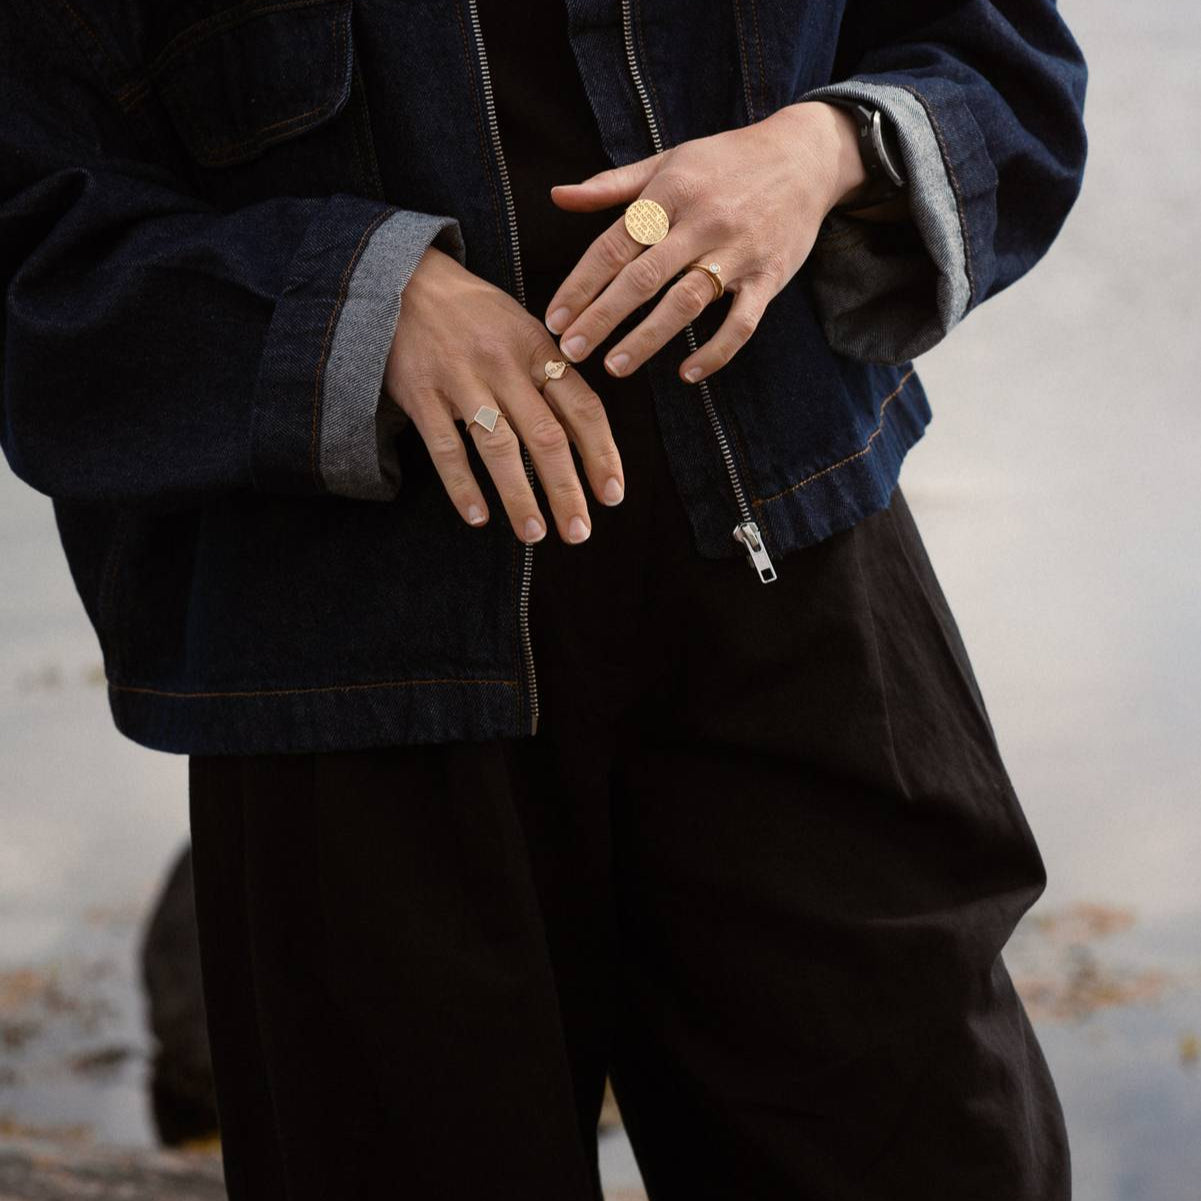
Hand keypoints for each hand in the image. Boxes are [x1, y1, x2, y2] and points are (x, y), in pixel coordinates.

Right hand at [383, 245, 624, 542]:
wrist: (402, 280)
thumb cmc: (473, 313)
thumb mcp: (521, 329)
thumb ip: (550, 376)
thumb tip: (584, 436)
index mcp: (537, 348)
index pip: (582, 407)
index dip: (602, 454)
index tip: (612, 495)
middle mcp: (503, 364)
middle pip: (545, 436)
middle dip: (566, 490)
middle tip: (579, 533)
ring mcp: (461, 379)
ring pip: (498, 447)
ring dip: (519, 496)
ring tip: (535, 534)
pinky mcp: (421, 393)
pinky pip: (445, 448)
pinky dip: (462, 486)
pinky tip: (478, 517)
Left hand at [543, 100, 893, 384]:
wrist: (806, 156)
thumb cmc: (726, 162)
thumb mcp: (668, 162)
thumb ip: (611, 186)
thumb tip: (557, 196)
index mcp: (671, 192)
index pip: (615, 244)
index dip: (582, 284)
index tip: (556, 318)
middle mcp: (703, 221)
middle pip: (643, 277)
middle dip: (603, 317)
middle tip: (571, 351)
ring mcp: (739, 252)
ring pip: (687, 302)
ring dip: (648, 338)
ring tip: (614, 366)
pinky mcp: (769, 277)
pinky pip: (741, 323)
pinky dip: (716, 351)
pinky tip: (687, 373)